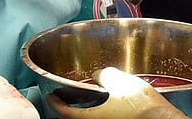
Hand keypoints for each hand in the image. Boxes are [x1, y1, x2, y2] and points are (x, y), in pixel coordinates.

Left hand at [46, 67, 187, 118]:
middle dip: (70, 109)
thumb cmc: (140, 105)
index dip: (54, 102)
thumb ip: (103, 76)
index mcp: (88, 118)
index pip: (62, 112)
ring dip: (87, 112)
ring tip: (90, 101)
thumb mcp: (119, 80)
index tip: (50, 97)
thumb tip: (98, 77)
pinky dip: (101, 114)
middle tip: (68, 98)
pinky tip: (110, 107)